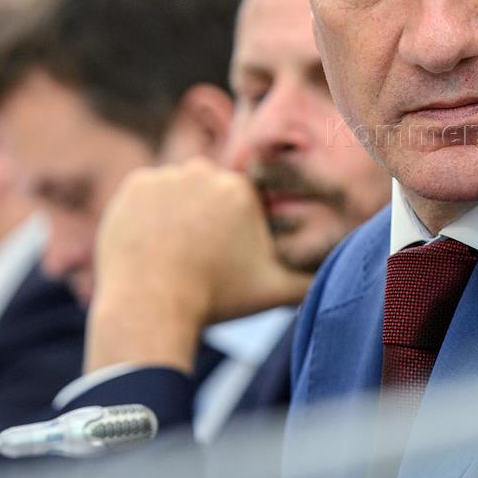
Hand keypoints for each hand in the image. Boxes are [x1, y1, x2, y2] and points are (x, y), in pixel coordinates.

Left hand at [87, 158, 311, 372]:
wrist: (149, 306)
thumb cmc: (216, 299)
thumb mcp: (274, 292)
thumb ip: (312, 279)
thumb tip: (342, 271)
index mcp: (242, 191)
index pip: (242, 201)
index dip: (235, 230)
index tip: (223, 256)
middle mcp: (206, 172)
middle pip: (211, 192)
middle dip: (208, 218)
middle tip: (199, 257)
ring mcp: (167, 175)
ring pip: (180, 191)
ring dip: (179, 213)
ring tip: (174, 252)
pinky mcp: (135, 184)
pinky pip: (149, 193)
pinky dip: (149, 213)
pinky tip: (152, 242)